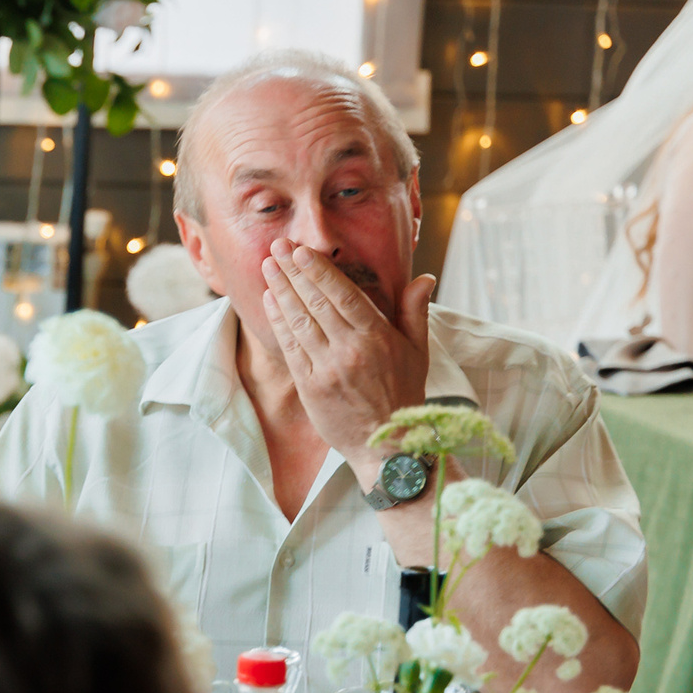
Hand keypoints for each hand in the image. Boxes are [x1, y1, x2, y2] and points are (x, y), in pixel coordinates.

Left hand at [260, 241, 434, 462]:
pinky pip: (290, 346)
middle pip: (315, 302)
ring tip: (267, 266)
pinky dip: (277, 321)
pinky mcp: (309, 386)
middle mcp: (349, 350)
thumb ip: (415, 312)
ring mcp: (327, 368)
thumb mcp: (419, 352)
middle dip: (293, 271)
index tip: (301, 251)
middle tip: (276, 247)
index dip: (319, 270)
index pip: (343, 294)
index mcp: (377, 338)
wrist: (387, 445)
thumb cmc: (403, 394)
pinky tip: (269, 300)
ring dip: (280, 290)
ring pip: (298, 321)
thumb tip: (425, 277)